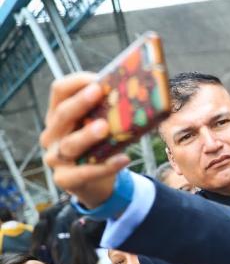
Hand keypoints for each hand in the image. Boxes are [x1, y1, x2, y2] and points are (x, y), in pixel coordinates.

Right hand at [39, 73, 128, 207]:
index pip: (60, 91)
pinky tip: (124, 159)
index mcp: (59, 115)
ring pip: (69, 144)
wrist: (97, 185)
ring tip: (105, 127)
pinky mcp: (65, 179)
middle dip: (80, 102)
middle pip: (62, 115)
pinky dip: (105, 166)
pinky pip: (84, 172)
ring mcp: (55, 158)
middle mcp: (52, 134)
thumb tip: (142, 95)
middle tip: (98, 92)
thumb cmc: (100, 149)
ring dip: (87, 134)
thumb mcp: (103, 128)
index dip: (77, 82)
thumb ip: (111, 114)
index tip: (99, 79)